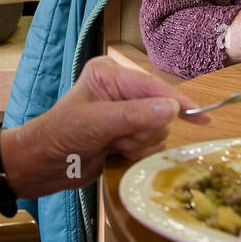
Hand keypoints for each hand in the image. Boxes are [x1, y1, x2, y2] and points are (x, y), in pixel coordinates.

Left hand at [3, 56, 202, 197]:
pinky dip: (135, 153)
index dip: (176, 102)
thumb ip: (134, 116)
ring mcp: (124, 114)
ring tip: (111, 147)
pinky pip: (149, 145)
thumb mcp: (95, 124)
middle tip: (115, 140)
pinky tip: (115, 154)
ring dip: (136, 145)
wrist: (40, 167)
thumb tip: (171, 109)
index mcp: (110, 74)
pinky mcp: (126, 134)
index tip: (200, 116)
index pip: (152, 87)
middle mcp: (121, 90)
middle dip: (141, 131)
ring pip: (157, 131)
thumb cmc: (59, 137)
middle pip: (159, 111)